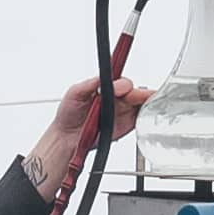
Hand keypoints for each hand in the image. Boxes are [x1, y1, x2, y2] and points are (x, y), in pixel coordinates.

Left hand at [28, 71, 144, 196]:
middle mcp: (117, 97)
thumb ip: (89, 84)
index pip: (122, 81)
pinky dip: (146, 117)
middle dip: (140, 93)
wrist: (67, 136)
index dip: (123, 84)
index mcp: (107, 86)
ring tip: (144, 107)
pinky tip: (145, 117)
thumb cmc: (69, 113)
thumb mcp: (75, 92)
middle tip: (135, 98)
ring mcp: (123, 111)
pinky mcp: (127, 124)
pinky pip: (140, 119)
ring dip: (146, 104)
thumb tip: (102, 78)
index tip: (119, 89)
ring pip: (142, 104)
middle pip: (136, 92)